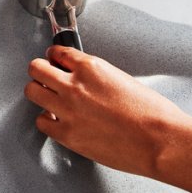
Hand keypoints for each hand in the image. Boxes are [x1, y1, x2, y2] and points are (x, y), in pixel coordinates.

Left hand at [25, 45, 190, 178]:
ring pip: (32, 91)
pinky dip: (46, 120)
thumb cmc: (152, 113)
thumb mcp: (122, 79)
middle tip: (44, 76)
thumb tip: (86, 80)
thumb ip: (97, 77)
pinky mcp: (66, 133)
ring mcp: (67, 109)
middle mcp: (74, 85)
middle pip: (36, 68)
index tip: (53, 60)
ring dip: (38, 92)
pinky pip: (41, 121)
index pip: (58, 52)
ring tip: (46, 97)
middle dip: (39, 71)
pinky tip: (55, 120)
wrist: (159, 140)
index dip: (54, 56)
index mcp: (91, 67)